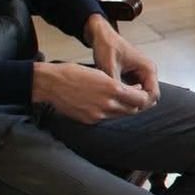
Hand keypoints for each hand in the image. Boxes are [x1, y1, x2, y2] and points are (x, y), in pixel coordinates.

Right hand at [32, 61, 153, 123]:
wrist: (50, 84)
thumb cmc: (74, 73)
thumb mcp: (100, 73)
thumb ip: (118, 84)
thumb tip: (132, 90)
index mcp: (113, 89)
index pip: (140, 99)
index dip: (144, 97)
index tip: (142, 92)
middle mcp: (108, 104)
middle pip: (132, 110)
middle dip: (136, 104)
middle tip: (135, 97)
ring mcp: (98, 115)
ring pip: (120, 115)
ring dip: (123, 109)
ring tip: (120, 100)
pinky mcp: (89, 121)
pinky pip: (105, 119)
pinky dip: (109, 113)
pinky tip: (104, 104)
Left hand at [87, 14, 158, 101]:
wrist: (101, 34)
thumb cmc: (107, 45)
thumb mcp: (109, 67)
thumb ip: (116, 85)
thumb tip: (117, 100)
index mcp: (148, 68)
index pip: (153, 94)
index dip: (142, 104)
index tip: (126, 107)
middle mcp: (147, 72)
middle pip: (149, 97)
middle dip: (137, 104)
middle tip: (119, 108)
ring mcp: (141, 74)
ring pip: (142, 95)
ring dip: (131, 100)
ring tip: (116, 102)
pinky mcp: (133, 75)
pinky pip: (134, 90)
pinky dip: (126, 95)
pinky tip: (114, 97)